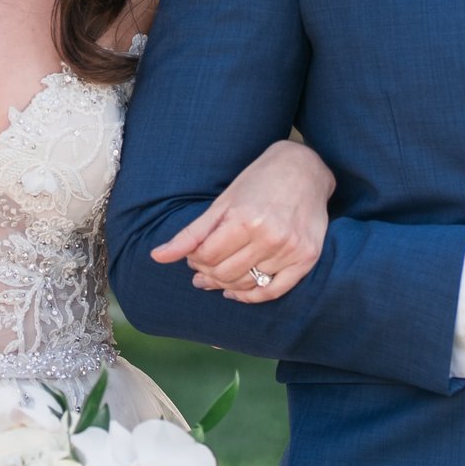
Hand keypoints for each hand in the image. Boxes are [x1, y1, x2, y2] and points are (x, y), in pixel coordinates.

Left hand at [153, 140, 333, 302]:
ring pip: (247, 283)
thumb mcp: (222, 202)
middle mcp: (271, 236)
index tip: (193, 255)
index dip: (194, 260)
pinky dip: (252, 296)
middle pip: (225, 273)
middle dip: (207, 273)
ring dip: (226, 284)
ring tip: (216, 277)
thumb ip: (191, 233)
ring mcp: (291, 249)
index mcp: (246, 219)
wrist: (306, 170)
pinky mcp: (307, 258)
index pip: (207, 257)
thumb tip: (157, 257)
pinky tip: (236, 291)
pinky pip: (274, 290)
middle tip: (201, 269)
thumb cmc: (258, 181)